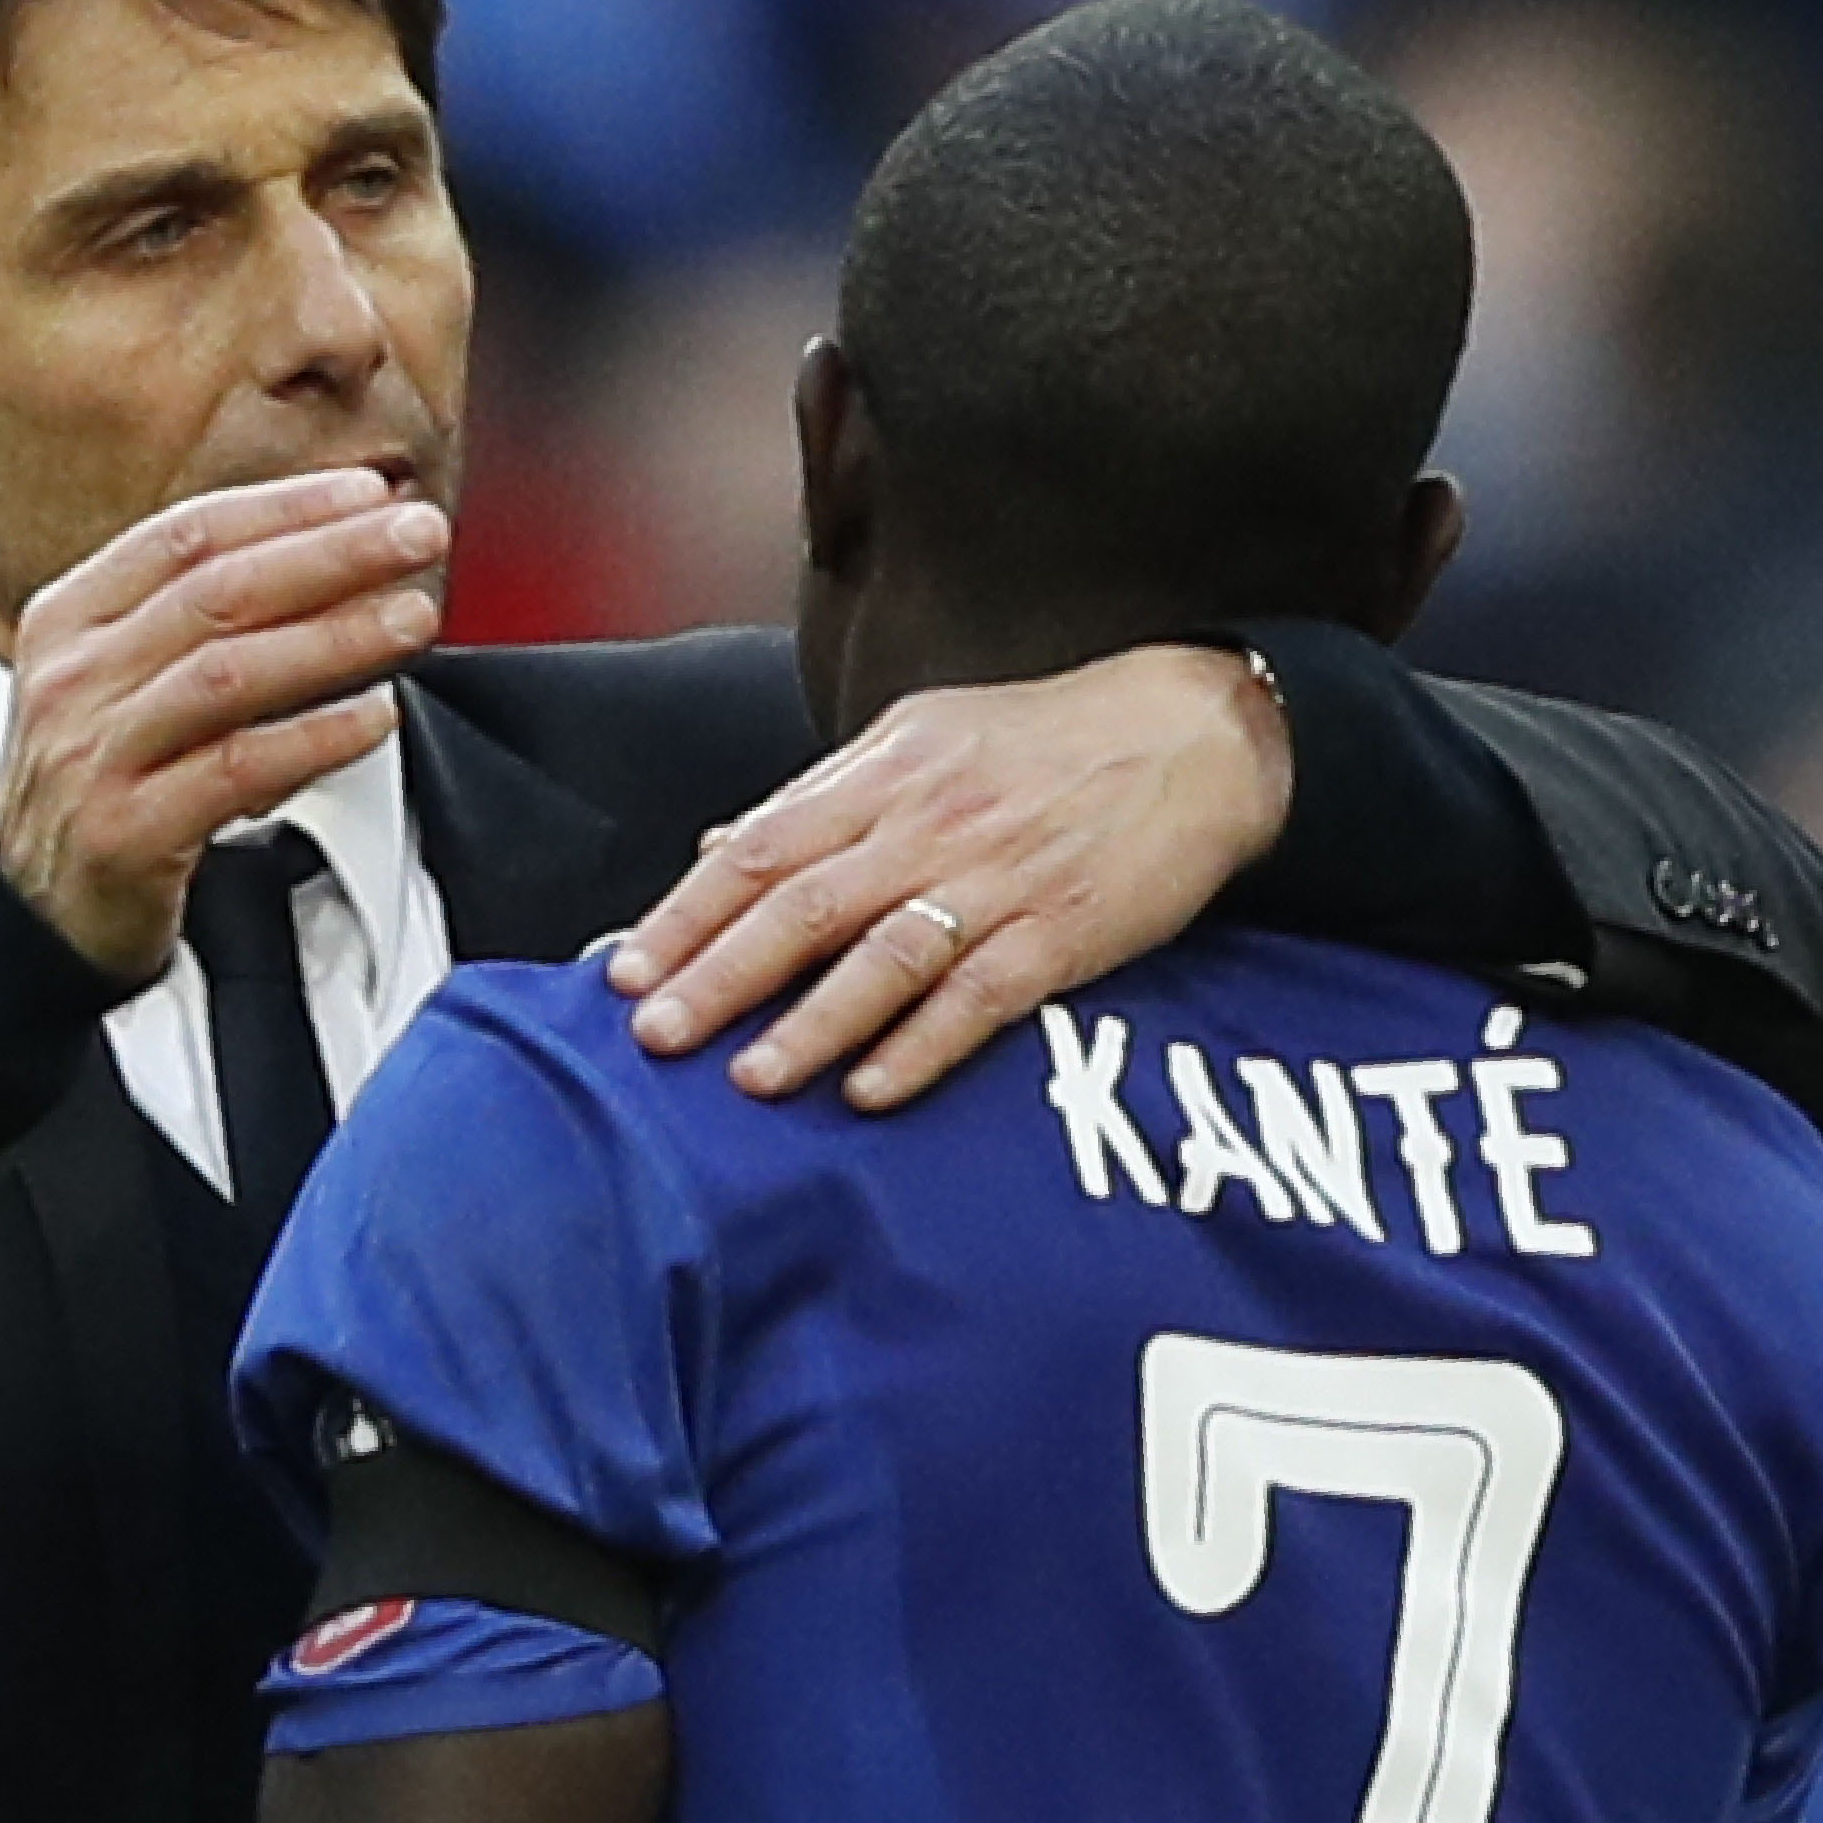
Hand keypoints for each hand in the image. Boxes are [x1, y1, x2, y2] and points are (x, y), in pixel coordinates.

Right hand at [0, 470, 446, 979]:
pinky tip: (377, 717)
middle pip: (217, 591)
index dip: (285, 507)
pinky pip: (236, 769)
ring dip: (335, 637)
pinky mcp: (127, 832)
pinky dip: (315, 738)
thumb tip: (336, 548)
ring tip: (414, 617)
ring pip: (229, 673)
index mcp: (70, 617)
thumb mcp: (121, 678)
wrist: (35, 909)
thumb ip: (200, 617)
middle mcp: (73, 677)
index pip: (187, 536)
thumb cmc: (105, 779)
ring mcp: (93, 754)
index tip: (369, 492)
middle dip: (330, 553)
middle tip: (418, 532)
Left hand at [609, 641, 1288, 1108]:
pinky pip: (981, 996)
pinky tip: (871, 1090)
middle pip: (803, 905)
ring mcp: (997, 880)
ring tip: (749, 1081)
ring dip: (811, 1023)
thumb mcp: (922, 737)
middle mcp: (930, 826)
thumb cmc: (1047, 738)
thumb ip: (820, 799)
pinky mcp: (1063, 931)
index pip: (760, 847)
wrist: (1196, 732)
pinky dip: (922, 1045)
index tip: (626, 970)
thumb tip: (717, 845)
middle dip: (721, 976)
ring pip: (884, 957)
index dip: (687, 914)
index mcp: (884, 776)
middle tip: (655, 1036)